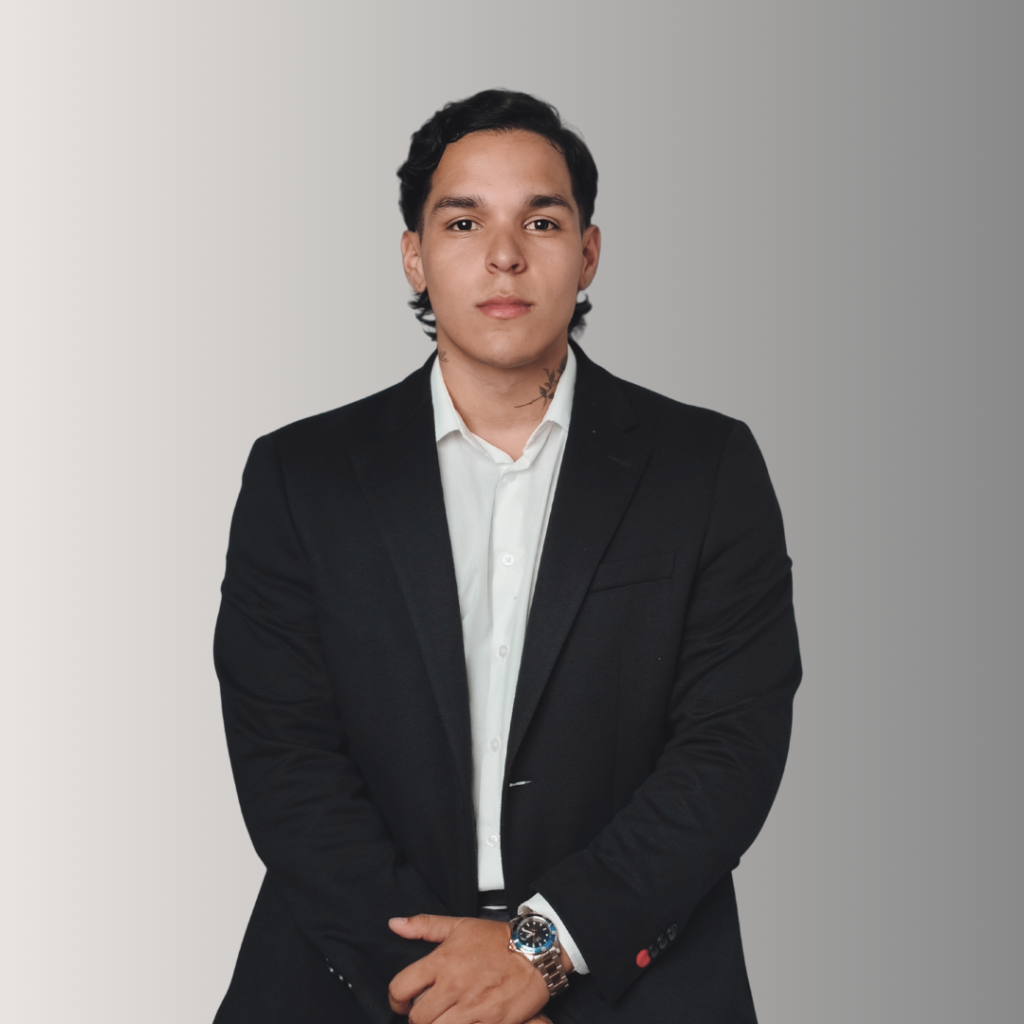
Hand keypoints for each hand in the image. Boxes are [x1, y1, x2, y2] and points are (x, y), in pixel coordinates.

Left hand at [388, 914, 549, 1023]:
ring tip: (446, 1017)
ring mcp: (473, 1007)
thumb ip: (423, 925)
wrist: (536, 950)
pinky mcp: (491, 1023)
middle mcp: (454, 985)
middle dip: (418, 1017)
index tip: (402, 1001)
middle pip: (417, 1018)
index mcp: (442, 961)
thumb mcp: (459, 925)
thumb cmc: (497, 939)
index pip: (401, 988)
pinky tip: (465, 1020)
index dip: (396, 999)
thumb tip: (395, 924)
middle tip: (428, 1011)